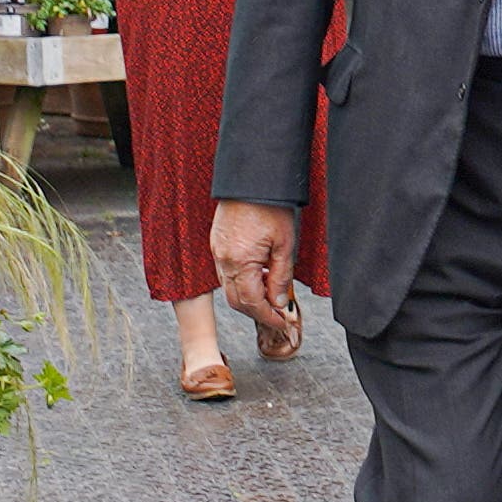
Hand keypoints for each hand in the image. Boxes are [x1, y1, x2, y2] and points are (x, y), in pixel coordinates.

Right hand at [212, 200, 301, 353]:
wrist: (252, 178)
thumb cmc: (271, 207)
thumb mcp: (285, 245)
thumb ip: (281, 278)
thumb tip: (279, 304)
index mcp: (238, 262)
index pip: (251, 303)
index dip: (268, 317)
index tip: (282, 323)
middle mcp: (222, 260)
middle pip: (236, 300)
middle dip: (257, 312)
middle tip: (279, 316)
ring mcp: (217, 251)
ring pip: (229, 288)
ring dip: (249, 298)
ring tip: (272, 297)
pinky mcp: (217, 243)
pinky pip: (225, 272)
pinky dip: (242, 282)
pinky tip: (260, 277)